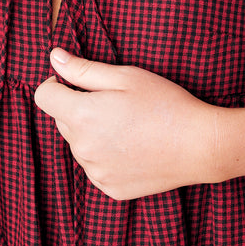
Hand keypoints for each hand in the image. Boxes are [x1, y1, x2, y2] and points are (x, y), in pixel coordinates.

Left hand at [34, 48, 221, 199]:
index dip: (55, 85)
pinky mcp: (109, 188)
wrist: (201, 146)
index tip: (73, 83)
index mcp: (81, 115)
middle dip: (77, 108)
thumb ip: (82, 69)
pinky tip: (131, 147)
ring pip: (78, 144)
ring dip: (90, 133)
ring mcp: (95, 171)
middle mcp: (82, 147)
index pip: (43, 97)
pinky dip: (104, 156)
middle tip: (113, 103)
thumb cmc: (165, 104)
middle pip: (62, 121)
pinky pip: (94, 166)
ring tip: (127, 126)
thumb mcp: (124, 76)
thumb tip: (53, 57)